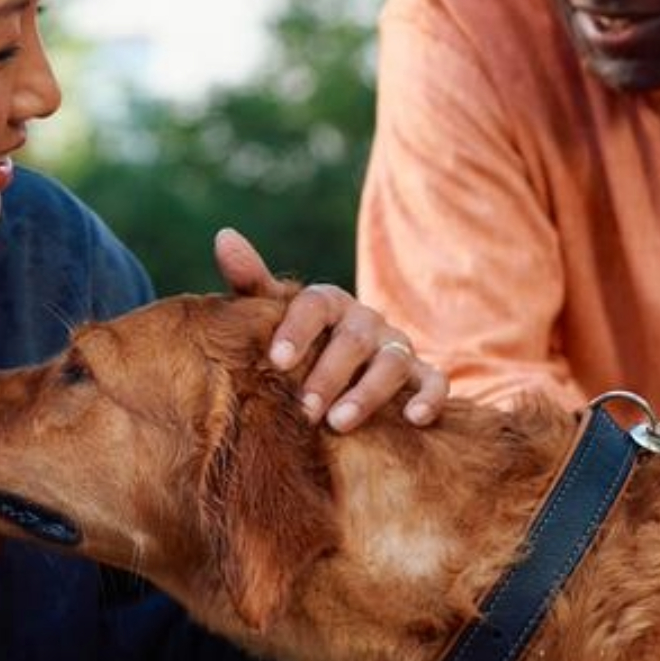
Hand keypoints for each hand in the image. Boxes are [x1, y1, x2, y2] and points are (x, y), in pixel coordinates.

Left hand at [214, 227, 448, 431]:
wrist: (348, 364)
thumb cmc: (301, 340)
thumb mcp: (275, 313)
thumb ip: (251, 282)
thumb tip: (224, 237)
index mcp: (329, 302)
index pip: (315, 305)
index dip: (297, 330)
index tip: (276, 360)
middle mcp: (366, 320)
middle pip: (353, 340)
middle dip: (329, 375)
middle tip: (304, 409)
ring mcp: (396, 346)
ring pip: (391, 363)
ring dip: (368, 393)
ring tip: (340, 423)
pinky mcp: (421, 374)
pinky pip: (435, 381)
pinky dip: (429, 398)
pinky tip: (413, 419)